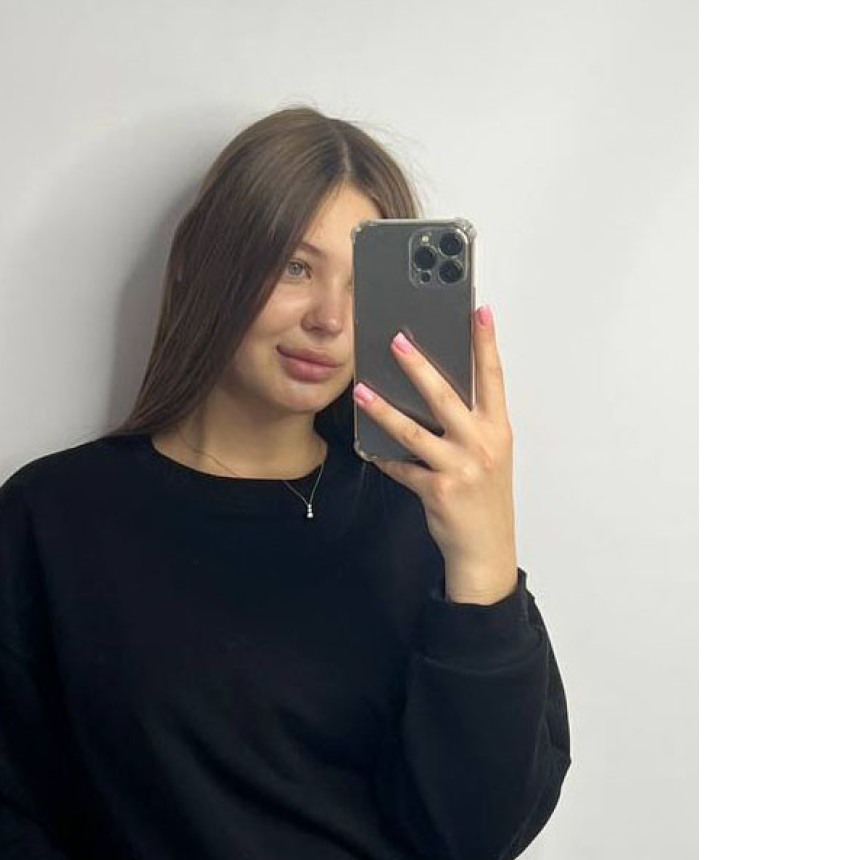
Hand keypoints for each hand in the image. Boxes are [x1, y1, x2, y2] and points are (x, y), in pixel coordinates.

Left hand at [353, 304, 517, 601]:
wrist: (486, 550)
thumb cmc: (484, 498)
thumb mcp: (488, 455)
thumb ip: (469, 424)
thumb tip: (433, 391)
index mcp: (497, 429)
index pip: (492, 377)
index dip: (486, 342)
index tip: (478, 310)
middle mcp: (481, 444)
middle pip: (447, 396)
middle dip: (419, 366)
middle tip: (397, 341)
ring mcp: (459, 467)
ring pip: (415, 431)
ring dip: (384, 409)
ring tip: (362, 391)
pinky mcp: (437, 490)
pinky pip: (402, 467)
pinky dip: (383, 457)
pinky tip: (366, 446)